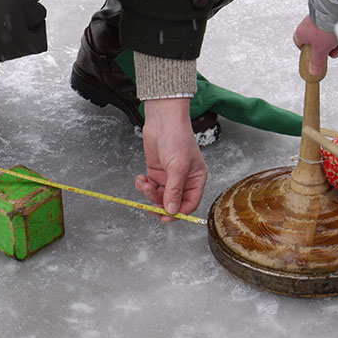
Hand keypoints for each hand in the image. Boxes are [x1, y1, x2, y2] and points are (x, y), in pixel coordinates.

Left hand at [135, 98, 207, 221]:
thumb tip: (173, 211)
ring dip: (149, 194)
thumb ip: (175, 191)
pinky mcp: (156, 172)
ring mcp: (169, 177)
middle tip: (151, 206)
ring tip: (144, 183)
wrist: (162, 121)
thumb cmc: (177, 138)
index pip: (190, 203)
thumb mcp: (178, 167)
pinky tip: (141, 178)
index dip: (178, 212)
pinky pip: (149, 187)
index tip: (166, 216)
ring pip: (159, 196)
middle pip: (172, 202)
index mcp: (196, 179)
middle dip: (160, 204)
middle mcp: (183, 180)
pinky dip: (143, 185)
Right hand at [293, 15, 337, 74]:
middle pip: (315, 41)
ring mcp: (318, 18)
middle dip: (325, 48)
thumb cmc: (324, 27)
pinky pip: (331, 25)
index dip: (307, 52)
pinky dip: (337, 30)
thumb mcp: (321, 50)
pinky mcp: (328, 13)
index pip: (299, 44)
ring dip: (332, 40)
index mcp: (301, 33)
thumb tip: (313, 71)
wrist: (336, 10)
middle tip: (331, 50)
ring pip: (325, 33)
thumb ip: (317, 62)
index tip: (314, 56)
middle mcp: (307, 24)